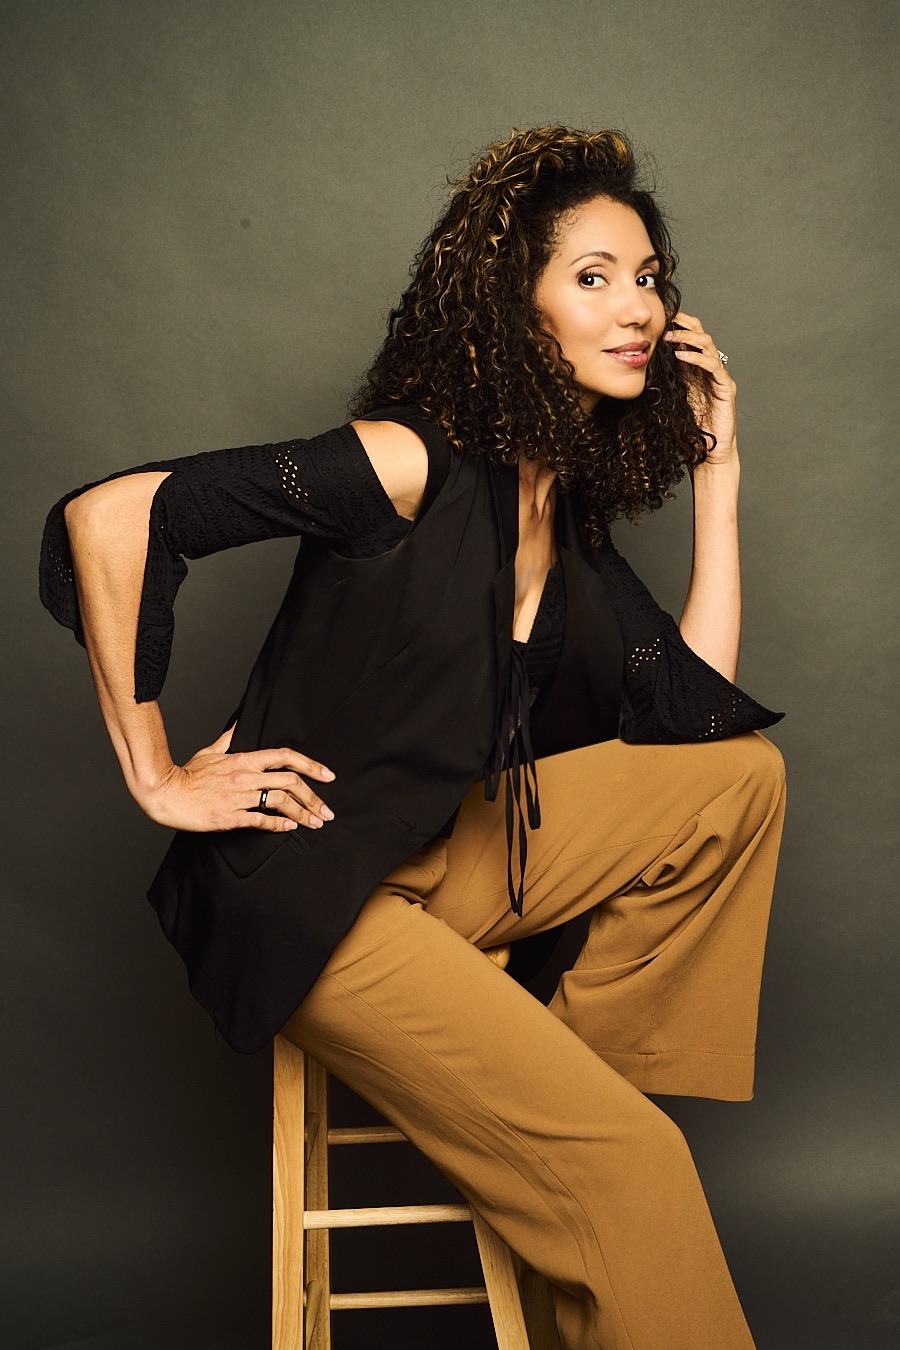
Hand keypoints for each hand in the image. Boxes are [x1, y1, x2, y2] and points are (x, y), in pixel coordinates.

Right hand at [137, 725, 336, 833]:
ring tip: (316, 823)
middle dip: (314, 797)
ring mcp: (238, 797)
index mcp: (243, 759)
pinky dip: (279, 825)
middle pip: (290, 783)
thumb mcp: (211, 751)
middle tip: (327, 810)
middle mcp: (245, 777)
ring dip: (303, 814)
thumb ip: (230, 738)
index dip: (310, 765)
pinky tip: (291, 828)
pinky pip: (261, 820)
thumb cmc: (187, 774)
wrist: (165, 793)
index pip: (285, 757)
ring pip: (280, 803)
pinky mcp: (230, 817)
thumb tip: (240, 723)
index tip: (327, 775)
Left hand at [664, 311, 737, 465]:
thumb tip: (644, 364)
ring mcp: (719, 377)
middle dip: (684, 325)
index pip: (688, 339)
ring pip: (708, 345)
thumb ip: (664, 380)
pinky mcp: (726, 387)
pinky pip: (713, 366)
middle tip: (665, 320)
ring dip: (688, 338)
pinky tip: (681, 356)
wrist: (709, 452)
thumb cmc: (690, 429)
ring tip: (670, 337)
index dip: (676, 326)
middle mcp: (709, 369)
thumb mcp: (671, 397)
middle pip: (700, 335)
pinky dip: (696, 358)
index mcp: (695, 369)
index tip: (658, 319)